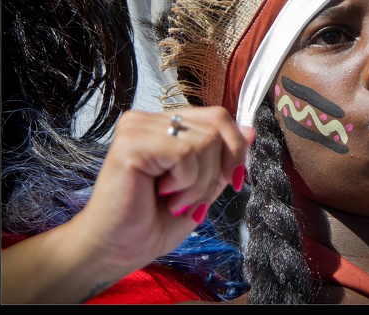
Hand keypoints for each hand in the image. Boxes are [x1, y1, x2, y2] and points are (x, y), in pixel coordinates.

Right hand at [73, 106, 254, 280]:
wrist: (117, 251)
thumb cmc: (153, 222)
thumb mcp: (203, 187)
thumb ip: (223, 157)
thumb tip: (250, 129)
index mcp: (166, 125)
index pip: (219, 117)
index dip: (235, 150)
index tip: (235, 182)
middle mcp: (150, 119)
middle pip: (216, 127)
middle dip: (216, 173)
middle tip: (190, 200)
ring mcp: (137, 127)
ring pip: (204, 142)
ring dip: (198, 184)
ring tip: (173, 200)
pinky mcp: (130, 142)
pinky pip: (185, 153)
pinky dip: (185, 182)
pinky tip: (163, 195)